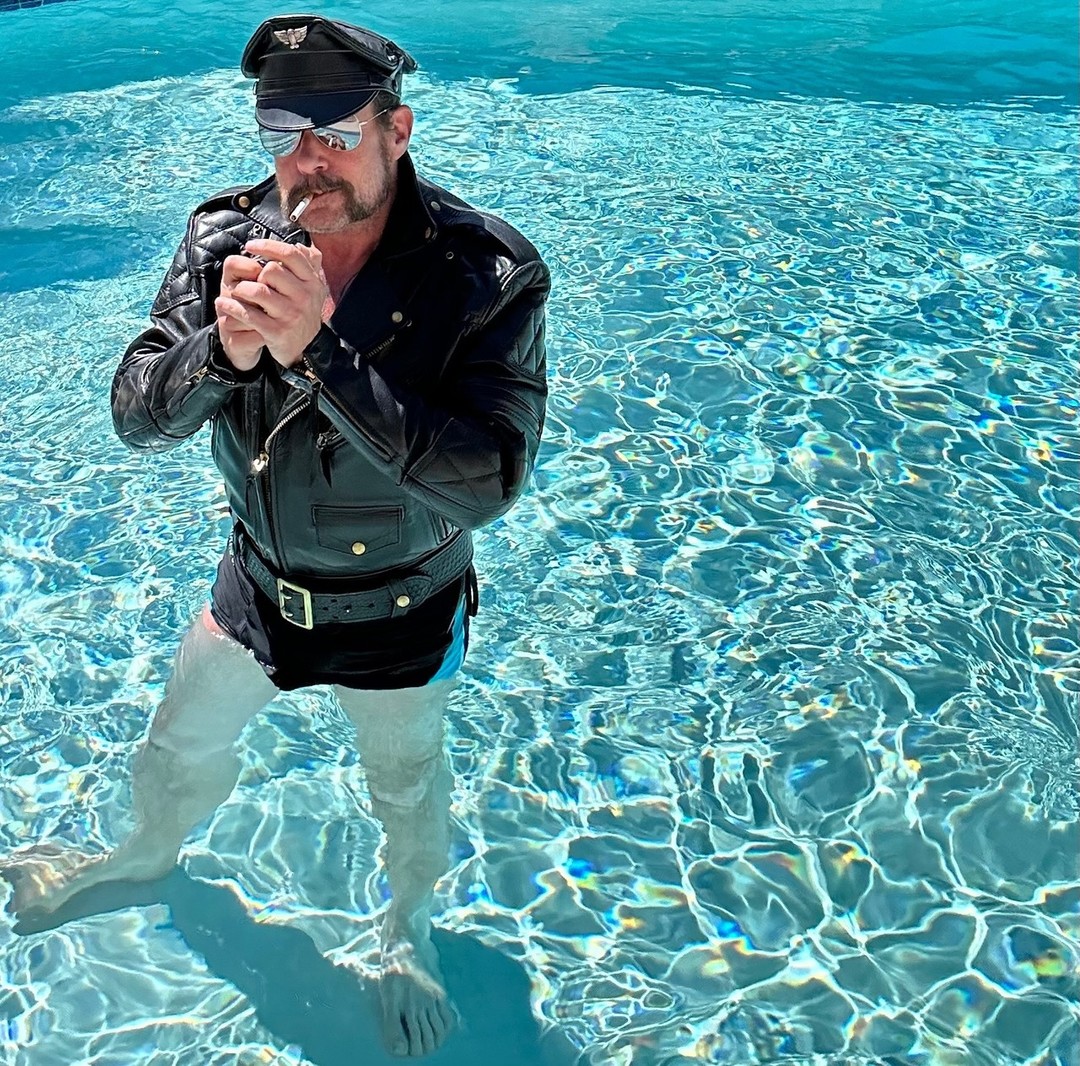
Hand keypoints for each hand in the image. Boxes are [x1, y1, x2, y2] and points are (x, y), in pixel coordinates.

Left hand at [216, 240, 327, 368]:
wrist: (307, 348)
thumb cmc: (303, 312)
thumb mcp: (312, 288)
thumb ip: (308, 265)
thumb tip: (301, 244)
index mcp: (312, 282)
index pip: (291, 255)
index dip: (268, 246)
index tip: (250, 246)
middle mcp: (304, 297)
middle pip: (271, 270)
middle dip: (255, 272)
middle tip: (250, 280)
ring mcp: (291, 315)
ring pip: (257, 290)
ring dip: (241, 289)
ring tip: (235, 292)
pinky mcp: (276, 331)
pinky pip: (248, 314)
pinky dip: (232, 308)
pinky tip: (223, 304)